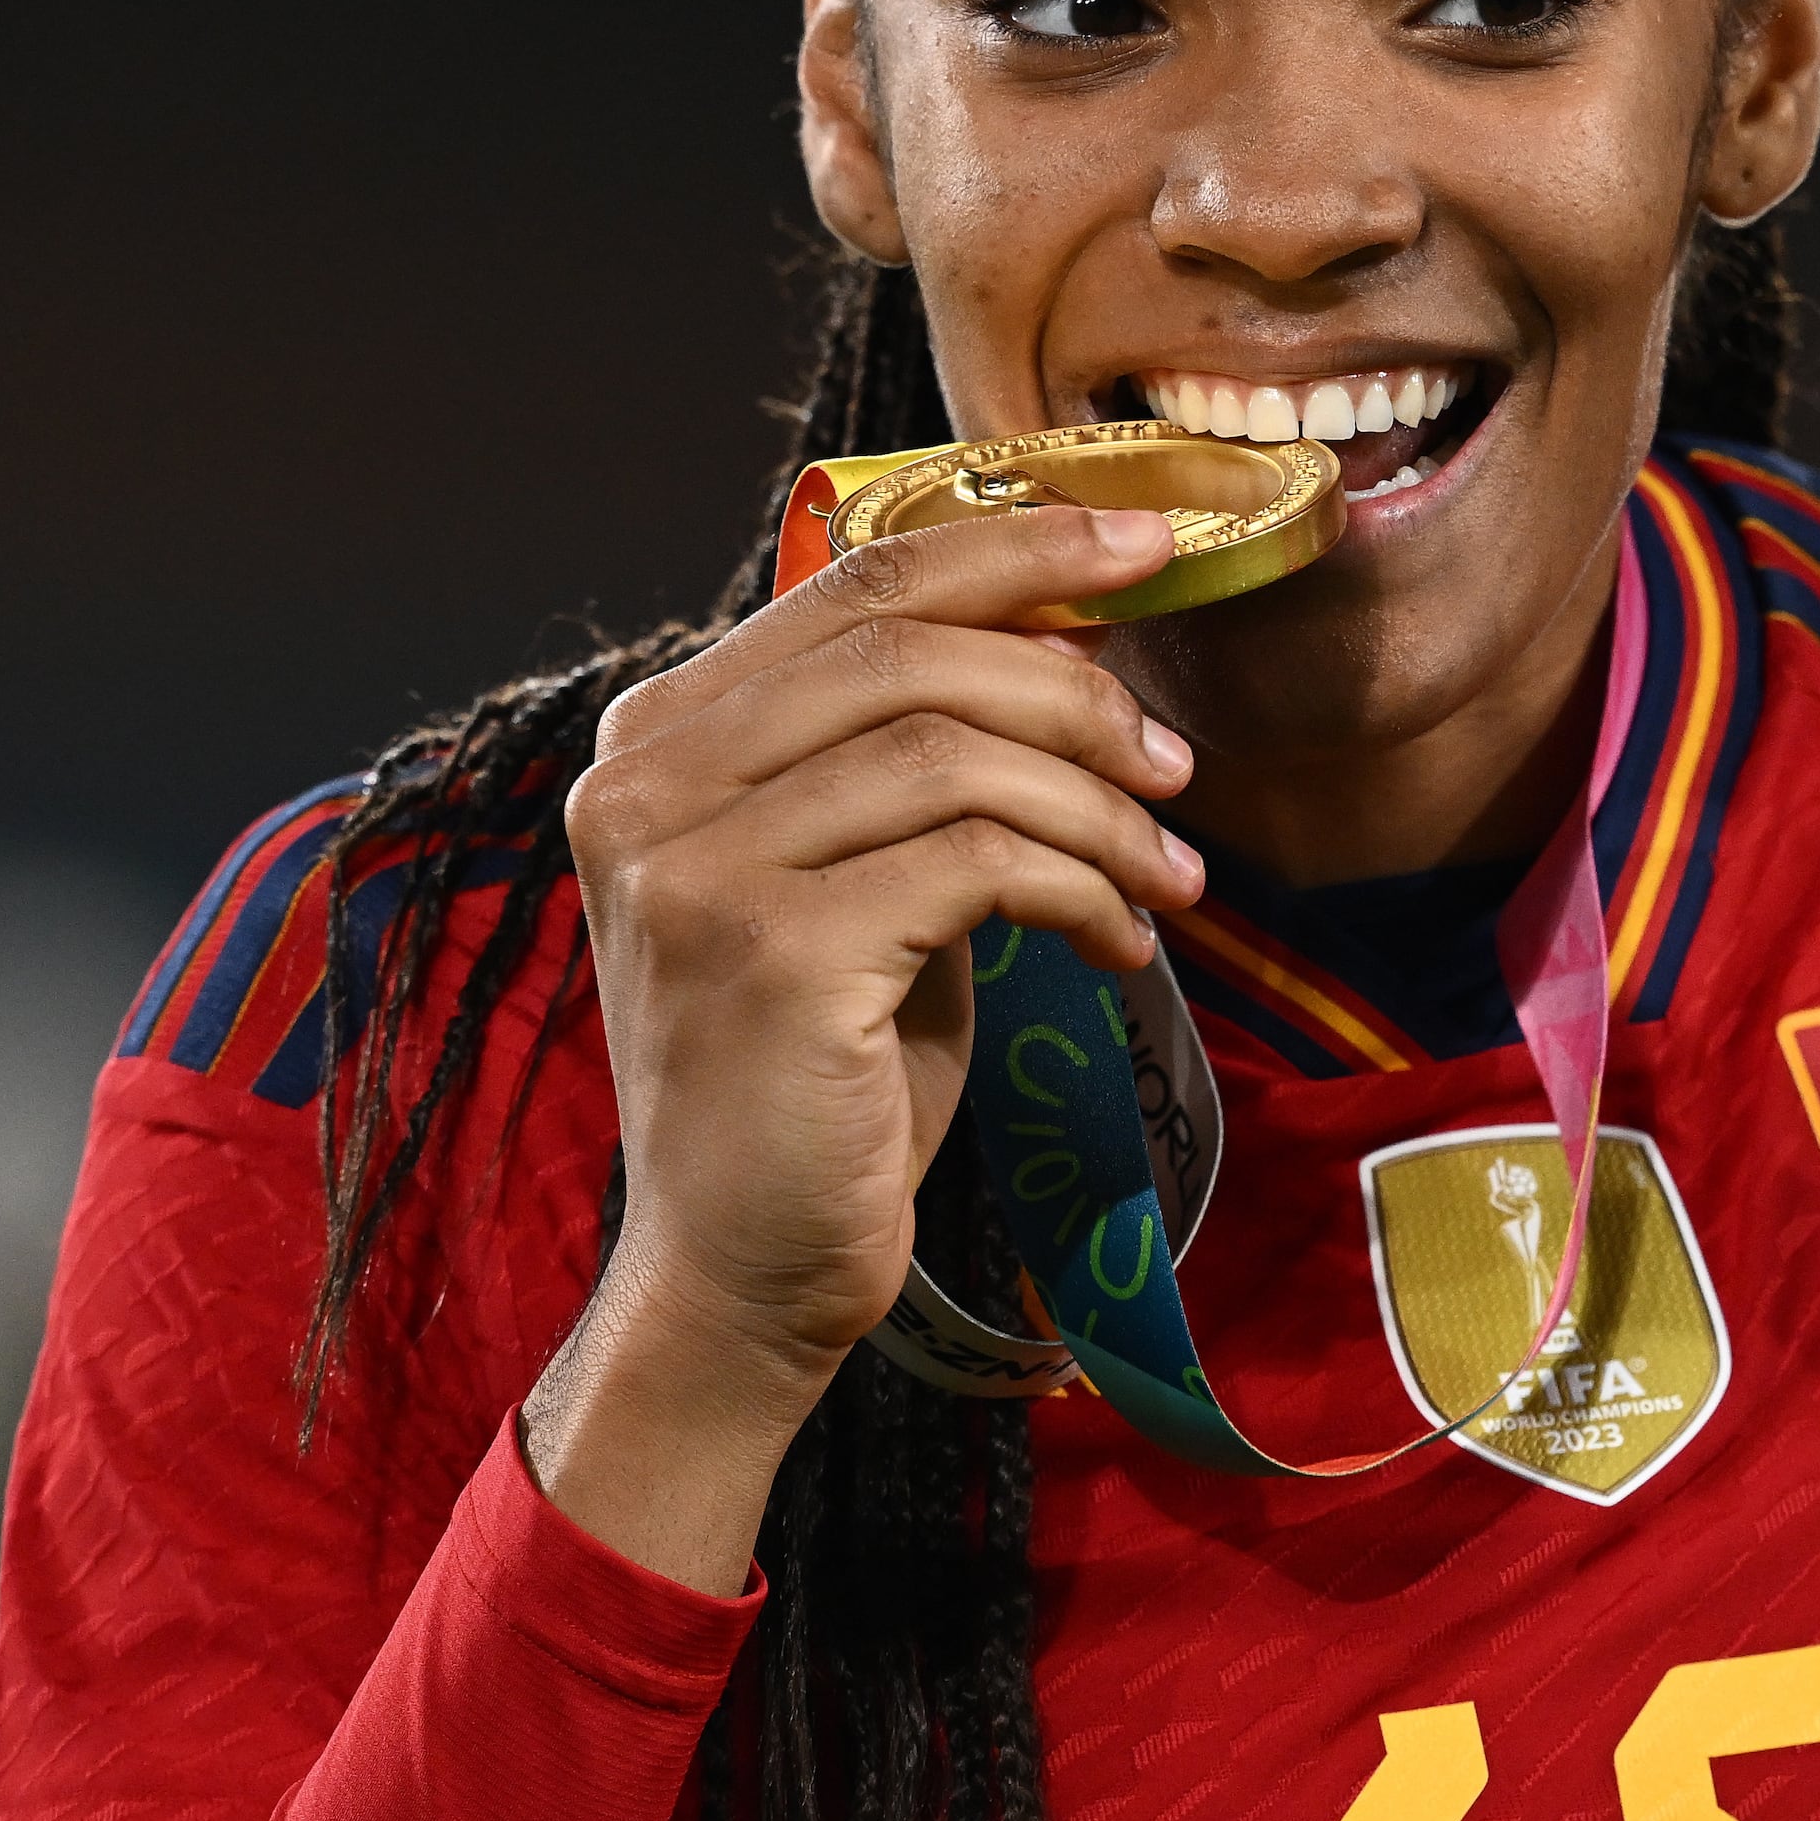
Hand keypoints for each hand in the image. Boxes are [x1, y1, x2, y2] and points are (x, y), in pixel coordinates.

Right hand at [523, 507, 1201, 1586]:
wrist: (747, 1272)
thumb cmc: (824, 1079)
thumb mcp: (857, 881)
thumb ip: (909, 757)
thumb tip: (1069, 636)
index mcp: (658, 741)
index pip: (853, 585)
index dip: (1014, 547)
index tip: (1145, 549)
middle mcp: (646, 786)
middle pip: (908, 649)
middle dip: (1074, 687)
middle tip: (1174, 762)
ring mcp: (692, 868)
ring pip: (955, 752)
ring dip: (1097, 808)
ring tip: (1165, 877)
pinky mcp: (769, 954)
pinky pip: (976, 861)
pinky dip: (1078, 886)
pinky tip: (1118, 940)